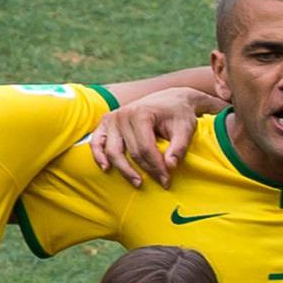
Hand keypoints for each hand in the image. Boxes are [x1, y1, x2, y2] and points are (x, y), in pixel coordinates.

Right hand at [90, 88, 219, 187]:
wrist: (171, 99)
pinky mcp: (106, 122)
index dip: (156, 167)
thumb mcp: (185, 128)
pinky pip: (97, 142)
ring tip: (137, 182)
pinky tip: (106, 168)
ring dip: (124, 170)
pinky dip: (99, 156)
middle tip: (161, 182)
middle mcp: (123, 115)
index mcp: (141, 113)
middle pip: (131, 152)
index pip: (145, 148)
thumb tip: (170, 166)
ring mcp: (113, 118)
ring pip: (113, 151)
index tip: (167, 180)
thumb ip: (179, 147)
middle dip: (147, 170)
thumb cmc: (178, 114)